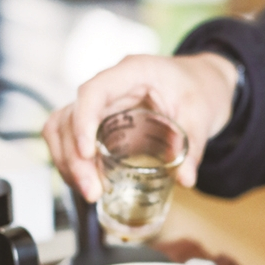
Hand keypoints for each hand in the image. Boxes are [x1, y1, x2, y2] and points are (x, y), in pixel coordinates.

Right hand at [42, 52, 237, 200]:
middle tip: (92, 190)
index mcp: (133, 73)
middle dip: (74, 156)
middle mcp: (109, 87)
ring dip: (68, 162)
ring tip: (89, 192)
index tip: (87, 153)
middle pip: (70, 116)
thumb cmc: (199, 89)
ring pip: (62, 129)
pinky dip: (74, 163)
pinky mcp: (100, 122)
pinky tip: (89, 184)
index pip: (93, 91)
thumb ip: (194, 145)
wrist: (201, 84)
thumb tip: (186, 179)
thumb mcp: (202, 114)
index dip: (83, 121)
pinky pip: (71, 139)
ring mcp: (101, 105)